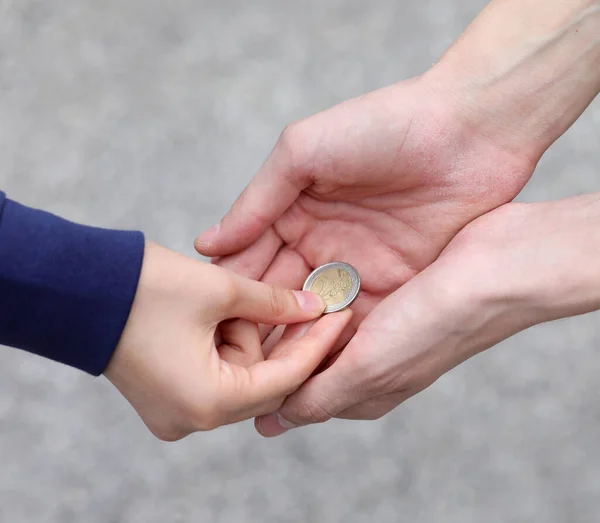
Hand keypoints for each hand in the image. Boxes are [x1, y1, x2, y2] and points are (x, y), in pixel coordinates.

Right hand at [104, 242, 350, 440]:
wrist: (78, 289)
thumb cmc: (142, 288)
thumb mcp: (219, 289)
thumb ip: (274, 302)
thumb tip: (313, 307)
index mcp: (207, 402)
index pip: (285, 379)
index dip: (317, 345)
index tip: (340, 317)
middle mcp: (193, 419)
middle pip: (264, 381)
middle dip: (281, 338)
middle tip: (301, 300)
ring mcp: (177, 412)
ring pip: (242, 375)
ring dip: (248, 335)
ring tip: (237, 298)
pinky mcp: (169, 396)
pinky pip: (218, 373)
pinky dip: (228, 342)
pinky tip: (225, 312)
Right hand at [195, 76, 535, 345]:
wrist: (471, 128)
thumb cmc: (382, 125)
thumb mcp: (304, 150)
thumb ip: (258, 199)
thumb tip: (208, 243)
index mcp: (295, 212)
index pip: (252, 260)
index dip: (232, 291)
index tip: (207, 325)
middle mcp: (323, 245)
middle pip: (280, 295)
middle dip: (258, 327)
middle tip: (231, 363)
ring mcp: (361, 268)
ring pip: (315, 317)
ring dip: (293, 343)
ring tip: (264, 378)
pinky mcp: (398, 285)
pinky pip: (360, 322)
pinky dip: (337, 345)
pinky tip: (314, 371)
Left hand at [255, 193, 599, 434]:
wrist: (498, 269)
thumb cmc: (439, 323)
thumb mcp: (373, 368)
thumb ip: (322, 396)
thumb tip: (271, 421)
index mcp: (363, 386)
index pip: (297, 390)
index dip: (262, 373)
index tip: (230, 349)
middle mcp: (366, 356)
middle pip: (302, 354)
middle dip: (270, 337)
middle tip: (235, 314)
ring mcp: (376, 321)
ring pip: (314, 320)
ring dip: (288, 307)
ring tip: (252, 285)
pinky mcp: (383, 287)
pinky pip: (334, 288)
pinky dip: (311, 282)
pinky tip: (293, 264)